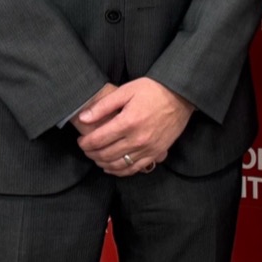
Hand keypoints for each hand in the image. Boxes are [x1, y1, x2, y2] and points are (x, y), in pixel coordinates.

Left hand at [76, 78, 194, 175]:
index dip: (85, 143)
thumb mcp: (126, 90)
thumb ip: (103, 106)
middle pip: (106, 154)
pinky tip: (111, 167)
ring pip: (118, 164)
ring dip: (102, 163)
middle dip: (91, 153)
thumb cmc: (153, 90)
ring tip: (96, 157)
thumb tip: (83, 118)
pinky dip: (120, 171)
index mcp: (128, 122)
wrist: (180, 96)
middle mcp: (137, 139)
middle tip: (86, 149)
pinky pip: (134, 169)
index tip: (81, 140)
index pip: (98, 139)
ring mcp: (148, 148)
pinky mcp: (156, 153)